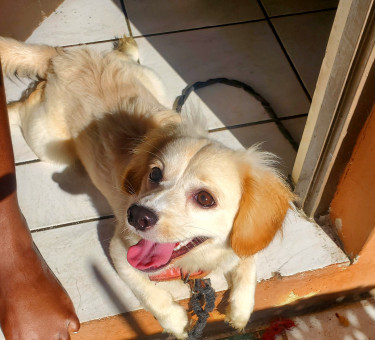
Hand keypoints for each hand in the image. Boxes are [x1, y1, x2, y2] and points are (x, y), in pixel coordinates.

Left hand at [0, 211, 79, 339]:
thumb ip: (25, 336)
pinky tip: (66, 319)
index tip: (41, 336)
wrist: (20, 273)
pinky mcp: (68, 313)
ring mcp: (55, 327)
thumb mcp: (11, 323)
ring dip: (61, 335)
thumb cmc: (11, 294)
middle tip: (48, 330)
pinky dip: (72, 324)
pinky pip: (75, 327)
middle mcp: (39, 339)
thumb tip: (34, 337)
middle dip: (50, 338)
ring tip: (56, 326)